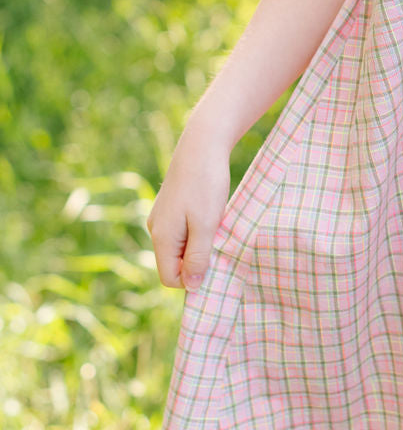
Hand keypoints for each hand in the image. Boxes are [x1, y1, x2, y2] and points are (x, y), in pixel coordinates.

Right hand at [146, 118, 231, 291]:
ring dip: (199, 245)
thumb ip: (198, 257)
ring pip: (180, 247)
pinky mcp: (171, 207)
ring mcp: (162, 217)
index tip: (214, 263)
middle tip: (219, 242)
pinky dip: (198, 231)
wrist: (202, 143)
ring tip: (217, 225)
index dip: (191, 279)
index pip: (169, 278)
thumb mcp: (207, 224)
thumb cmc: (206, 184)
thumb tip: (191, 286)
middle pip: (173, 264)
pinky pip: (182, 232)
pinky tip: (212, 215)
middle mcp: (156, 229)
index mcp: (162, 237)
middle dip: (196, 261)